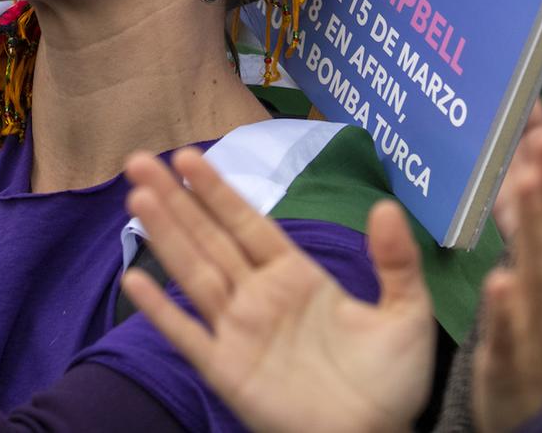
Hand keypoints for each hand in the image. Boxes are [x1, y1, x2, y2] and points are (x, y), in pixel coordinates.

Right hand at [120, 149, 434, 432]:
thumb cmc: (391, 384)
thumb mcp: (406, 314)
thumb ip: (396, 261)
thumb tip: (385, 205)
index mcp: (296, 277)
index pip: (247, 224)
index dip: (217, 191)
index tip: (188, 157)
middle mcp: (259, 297)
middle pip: (209, 239)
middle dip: (176, 201)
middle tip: (140, 162)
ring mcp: (239, 332)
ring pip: (194, 274)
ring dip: (166, 237)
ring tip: (137, 199)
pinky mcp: (227, 371)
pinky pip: (188, 335)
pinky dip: (161, 310)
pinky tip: (135, 280)